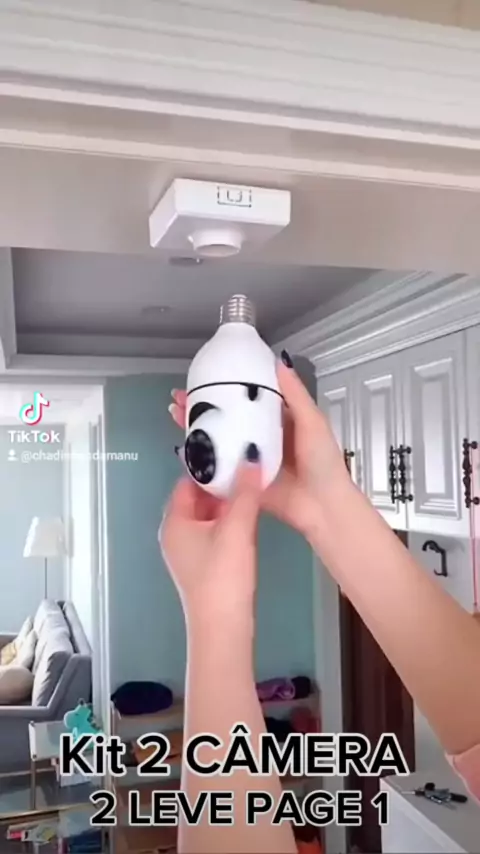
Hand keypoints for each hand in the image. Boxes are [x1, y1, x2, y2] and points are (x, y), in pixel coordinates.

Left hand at [159, 461, 261, 627]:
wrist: (223, 629)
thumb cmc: (223, 576)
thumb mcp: (237, 528)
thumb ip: (245, 492)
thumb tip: (250, 456)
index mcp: (174, 522)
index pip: (187, 482)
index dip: (209, 467)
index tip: (232, 452)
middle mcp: (176, 535)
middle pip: (197, 499)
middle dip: (221, 485)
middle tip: (247, 467)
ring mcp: (189, 553)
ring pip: (208, 517)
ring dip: (228, 504)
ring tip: (253, 487)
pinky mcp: (204, 567)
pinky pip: (215, 534)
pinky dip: (230, 523)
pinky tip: (250, 518)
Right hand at [168, 355, 348, 538]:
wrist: (322, 507)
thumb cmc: (322, 461)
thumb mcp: (312, 421)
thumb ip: (295, 394)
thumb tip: (277, 362)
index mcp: (278, 422)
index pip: (247, 399)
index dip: (227, 387)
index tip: (206, 377)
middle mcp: (260, 439)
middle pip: (227, 418)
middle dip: (203, 407)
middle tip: (181, 397)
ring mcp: (248, 460)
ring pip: (218, 439)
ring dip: (196, 427)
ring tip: (176, 413)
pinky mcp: (241, 480)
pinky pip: (217, 467)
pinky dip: (199, 457)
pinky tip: (183, 446)